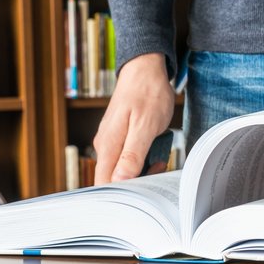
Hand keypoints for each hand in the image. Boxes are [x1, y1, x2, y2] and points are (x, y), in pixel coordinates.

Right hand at [94, 53, 174, 184]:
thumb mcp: (145, 126)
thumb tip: (120, 179)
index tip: (143, 188)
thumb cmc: (147, 94)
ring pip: (123, 169)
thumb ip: (133, 154)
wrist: (145, 70)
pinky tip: (154, 148)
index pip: (104, 183)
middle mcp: (105, 146)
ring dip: (143, 168)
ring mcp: (112, 141)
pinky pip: (128, 157)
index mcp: (108, 145)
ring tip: (159, 156)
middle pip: (114, 179)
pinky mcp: (120, 137)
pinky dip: (143, 158)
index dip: (122, 193)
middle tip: (158, 167)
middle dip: (137, 180)